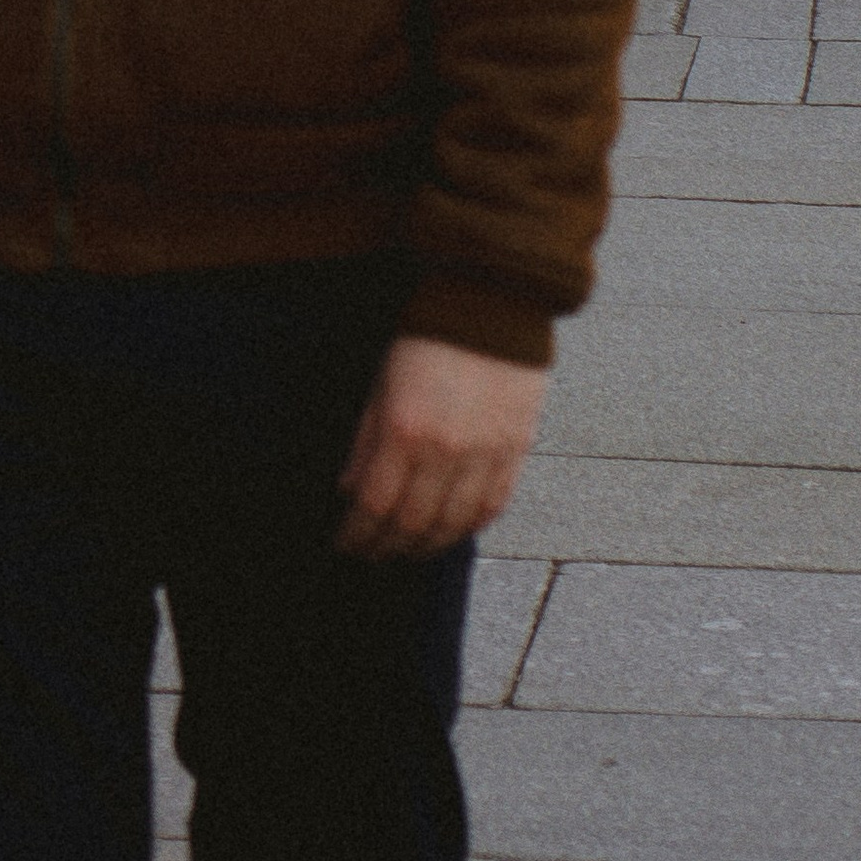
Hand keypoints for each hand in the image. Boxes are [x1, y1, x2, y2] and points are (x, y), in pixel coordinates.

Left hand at [337, 337, 546, 558]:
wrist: (491, 304)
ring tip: (408, 552)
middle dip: (387, 548)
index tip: (345, 544)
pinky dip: (468, 528)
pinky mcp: (515, 452)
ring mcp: (485, 455)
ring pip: (453, 525)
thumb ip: (366, 441)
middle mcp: (446, 452)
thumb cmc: (428, 337)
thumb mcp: (382, 384)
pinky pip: (492, 507)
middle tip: (372, 556)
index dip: (357, 534)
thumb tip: (349, 490)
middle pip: (412, 524)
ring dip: (426, 547)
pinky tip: (451, 532)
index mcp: (405, 430)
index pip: (374, 505)